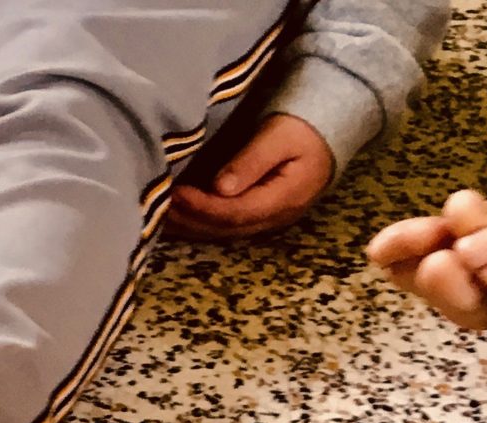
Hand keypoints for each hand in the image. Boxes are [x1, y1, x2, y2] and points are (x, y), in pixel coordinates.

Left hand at [171, 113, 335, 239]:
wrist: (327, 133)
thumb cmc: (305, 127)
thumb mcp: (280, 136)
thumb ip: (252, 161)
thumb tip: (220, 188)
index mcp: (283, 199)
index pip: (235, 213)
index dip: (202, 208)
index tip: (176, 194)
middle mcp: (272, 218)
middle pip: (223, 228)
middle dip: (188, 220)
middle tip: (158, 205)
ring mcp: (263, 220)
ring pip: (219, 232)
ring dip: (187, 225)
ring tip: (158, 213)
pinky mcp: (254, 215)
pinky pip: (221, 225)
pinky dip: (195, 222)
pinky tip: (174, 216)